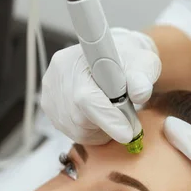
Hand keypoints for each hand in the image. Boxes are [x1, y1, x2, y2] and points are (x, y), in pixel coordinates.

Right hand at [41, 28, 160, 143]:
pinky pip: (71, 131)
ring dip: (100, 129)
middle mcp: (57, 75)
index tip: (128, 133)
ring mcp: (50, 92)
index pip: (86, 98)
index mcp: (76, 60)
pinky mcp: (49, 107)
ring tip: (112, 112)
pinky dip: (90, 130)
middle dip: (108, 124)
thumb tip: (140, 93)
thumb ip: (141, 78)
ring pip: (76, 130)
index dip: (107, 118)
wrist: (109, 57)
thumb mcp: (141, 62)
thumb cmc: (126, 60)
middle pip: (79, 118)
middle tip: (127, 119)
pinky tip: (99, 114)